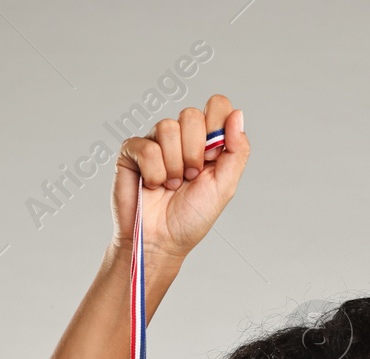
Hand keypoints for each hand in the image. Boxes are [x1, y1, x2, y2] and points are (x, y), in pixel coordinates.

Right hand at [111, 94, 248, 264]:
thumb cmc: (192, 217)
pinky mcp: (132, 151)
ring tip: (173, 184)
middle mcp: (181, 137)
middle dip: (195, 152)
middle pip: (192, 115)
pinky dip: (155, 173)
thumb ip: (237, 151)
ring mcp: (155, 142)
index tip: (213, 157)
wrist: (162, 241)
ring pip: (168, 128)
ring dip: (175, 166)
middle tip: (191, 177)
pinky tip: (154, 186)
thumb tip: (238, 113)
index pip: (217, 105)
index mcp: (206, 142)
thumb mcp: (225, 186)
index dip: (218, 125)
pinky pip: (147, 147)